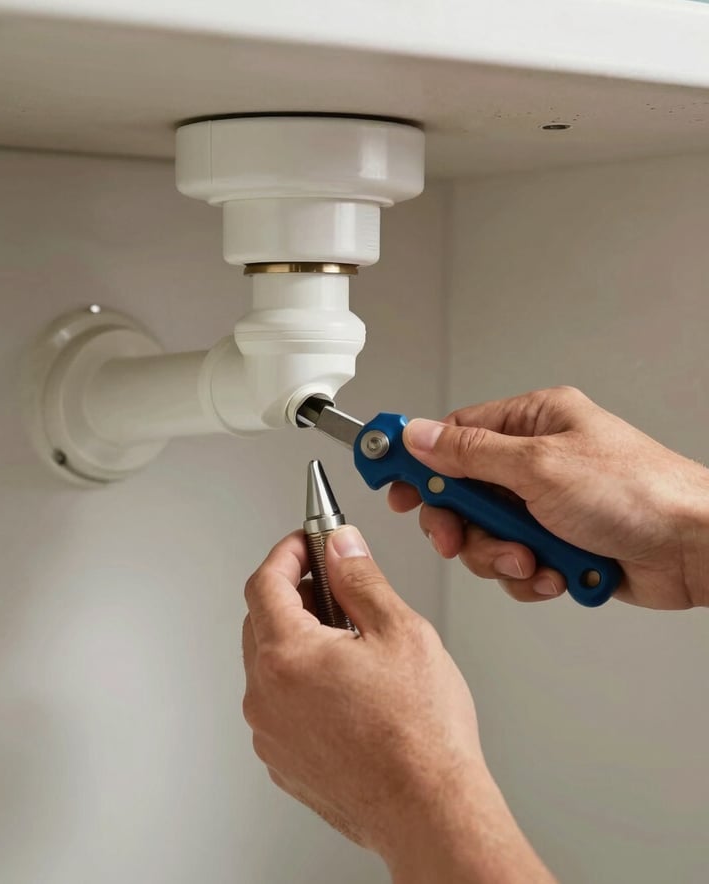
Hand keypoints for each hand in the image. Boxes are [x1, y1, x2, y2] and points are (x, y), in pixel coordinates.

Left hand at [242, 527, 553, 882]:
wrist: (430, 811)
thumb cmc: (421, 733)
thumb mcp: (399, 630)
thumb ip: (360, 579)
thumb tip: (342, 547)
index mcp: (287, 655)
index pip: (265, 582)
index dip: (287, 553)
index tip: (306, 542)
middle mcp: (265, 696)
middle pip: (262, 621)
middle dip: (295, 594)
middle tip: (335, 587)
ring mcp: (270, 734)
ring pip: (270, 665)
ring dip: (299, 640)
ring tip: (351, 644)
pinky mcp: (283, 761)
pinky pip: (279, 705)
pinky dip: (301, 683)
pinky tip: (345, 688)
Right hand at [389, 386, 708, 608]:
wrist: (695, 549)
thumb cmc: (639, 492)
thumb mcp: (539, 466)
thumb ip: (469, 453)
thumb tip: (419, 436)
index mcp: (531, 424)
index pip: (452, 433)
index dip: (415, 457)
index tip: (385, 473)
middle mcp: (535, 462)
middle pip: (461, 492)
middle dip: (462, 523)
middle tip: (458, 535)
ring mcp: (546, 506)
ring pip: (485, 536)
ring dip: (502, 556)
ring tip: (533, 557)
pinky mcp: (557, 544)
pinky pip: (514, 565)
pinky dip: (531, 575)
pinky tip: (558, 571)